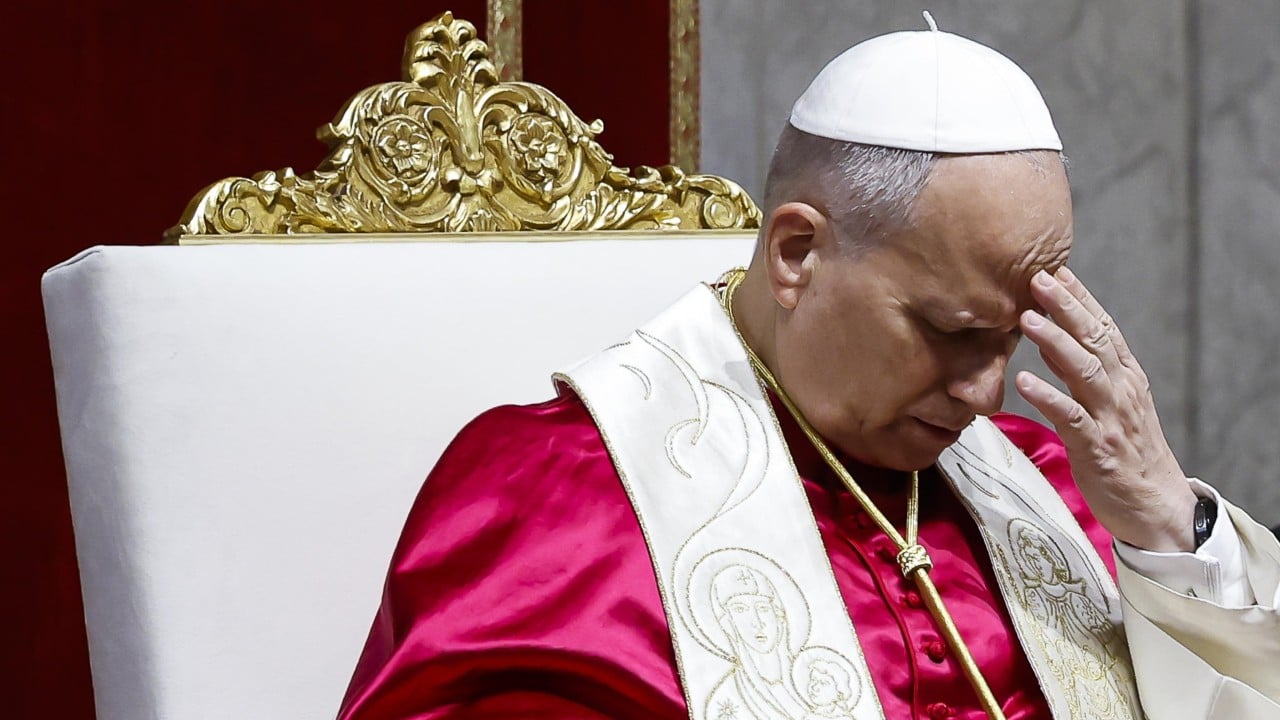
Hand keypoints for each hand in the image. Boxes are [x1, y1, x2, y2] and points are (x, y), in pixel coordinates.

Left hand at [1016, 267, 1196, 551]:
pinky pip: (1071, 417)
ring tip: (1027, 318)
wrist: (1156, 504)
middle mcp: (1120, 390)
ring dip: (1055, 342)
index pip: (1103, 327)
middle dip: (1066, 306)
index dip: (1080, 298)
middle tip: (1037, 277)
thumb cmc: (1125, 450)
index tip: (1054, 268)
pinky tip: (1025, 380)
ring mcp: (1110, 417)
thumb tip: (1050, 335)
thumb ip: (1080, 370)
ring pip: (1084, 371)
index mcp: (1125, 376)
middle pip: (1094, 339)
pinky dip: (1048, 397)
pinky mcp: (1096, 447)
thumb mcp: (1107, 402)